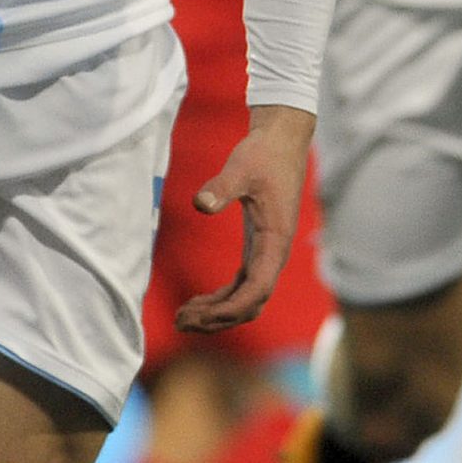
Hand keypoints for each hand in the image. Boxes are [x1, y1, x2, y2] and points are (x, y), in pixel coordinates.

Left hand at [174, 104, 315, 332]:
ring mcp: (267, 253)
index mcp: (275, 240)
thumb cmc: (263, 153)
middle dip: (218, 319)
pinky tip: (197, 301)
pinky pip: (241, 286)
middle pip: (250, 304)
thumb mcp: (241, 167)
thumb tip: (200, 203)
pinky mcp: (258, 248)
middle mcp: (274, 254)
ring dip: (217, 314)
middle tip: (180, 321)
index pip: (257, 290)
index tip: (200, 315)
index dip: (231, 308)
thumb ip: (222, 186)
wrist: (281, 141)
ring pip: (246, 300)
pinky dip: (220, 299)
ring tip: (182, 318)